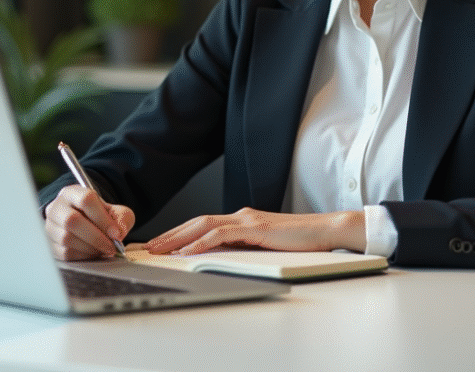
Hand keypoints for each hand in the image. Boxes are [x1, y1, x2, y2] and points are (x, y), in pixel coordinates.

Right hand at [43, 185, 134, 260]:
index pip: (86, 199)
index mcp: (72, 192)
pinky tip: (93, 253)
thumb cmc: (100, 216)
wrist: (86, 223)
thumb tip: (119, 233)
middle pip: (72, 220)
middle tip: (111, 246)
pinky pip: (65, 253)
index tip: (116, 233)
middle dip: (96, 237)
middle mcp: (57, 207)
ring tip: (103, 250)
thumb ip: (122, 218)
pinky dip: (83, 256)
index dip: (102, 218)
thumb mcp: (116, 211)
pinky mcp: (50, 244)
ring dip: (90, 248)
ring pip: (67, 238)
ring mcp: (50, 226)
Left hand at [144, 207, 365, 255]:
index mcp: (243, 220)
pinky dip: (200, 242)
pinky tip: (186, 251)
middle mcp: (241, 216)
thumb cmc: (302, 242)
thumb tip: (220, 258)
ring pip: (203, 225)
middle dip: (169, 235)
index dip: (178, 234)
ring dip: (177, 238)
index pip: (202, 225)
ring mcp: (248, 220)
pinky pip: (221, 234)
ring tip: (158, 250)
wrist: (327, 231)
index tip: (158, 246)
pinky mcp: (256, 227)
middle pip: (196, 222)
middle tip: (147, 247)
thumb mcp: (266, 247)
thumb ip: (245, 248)